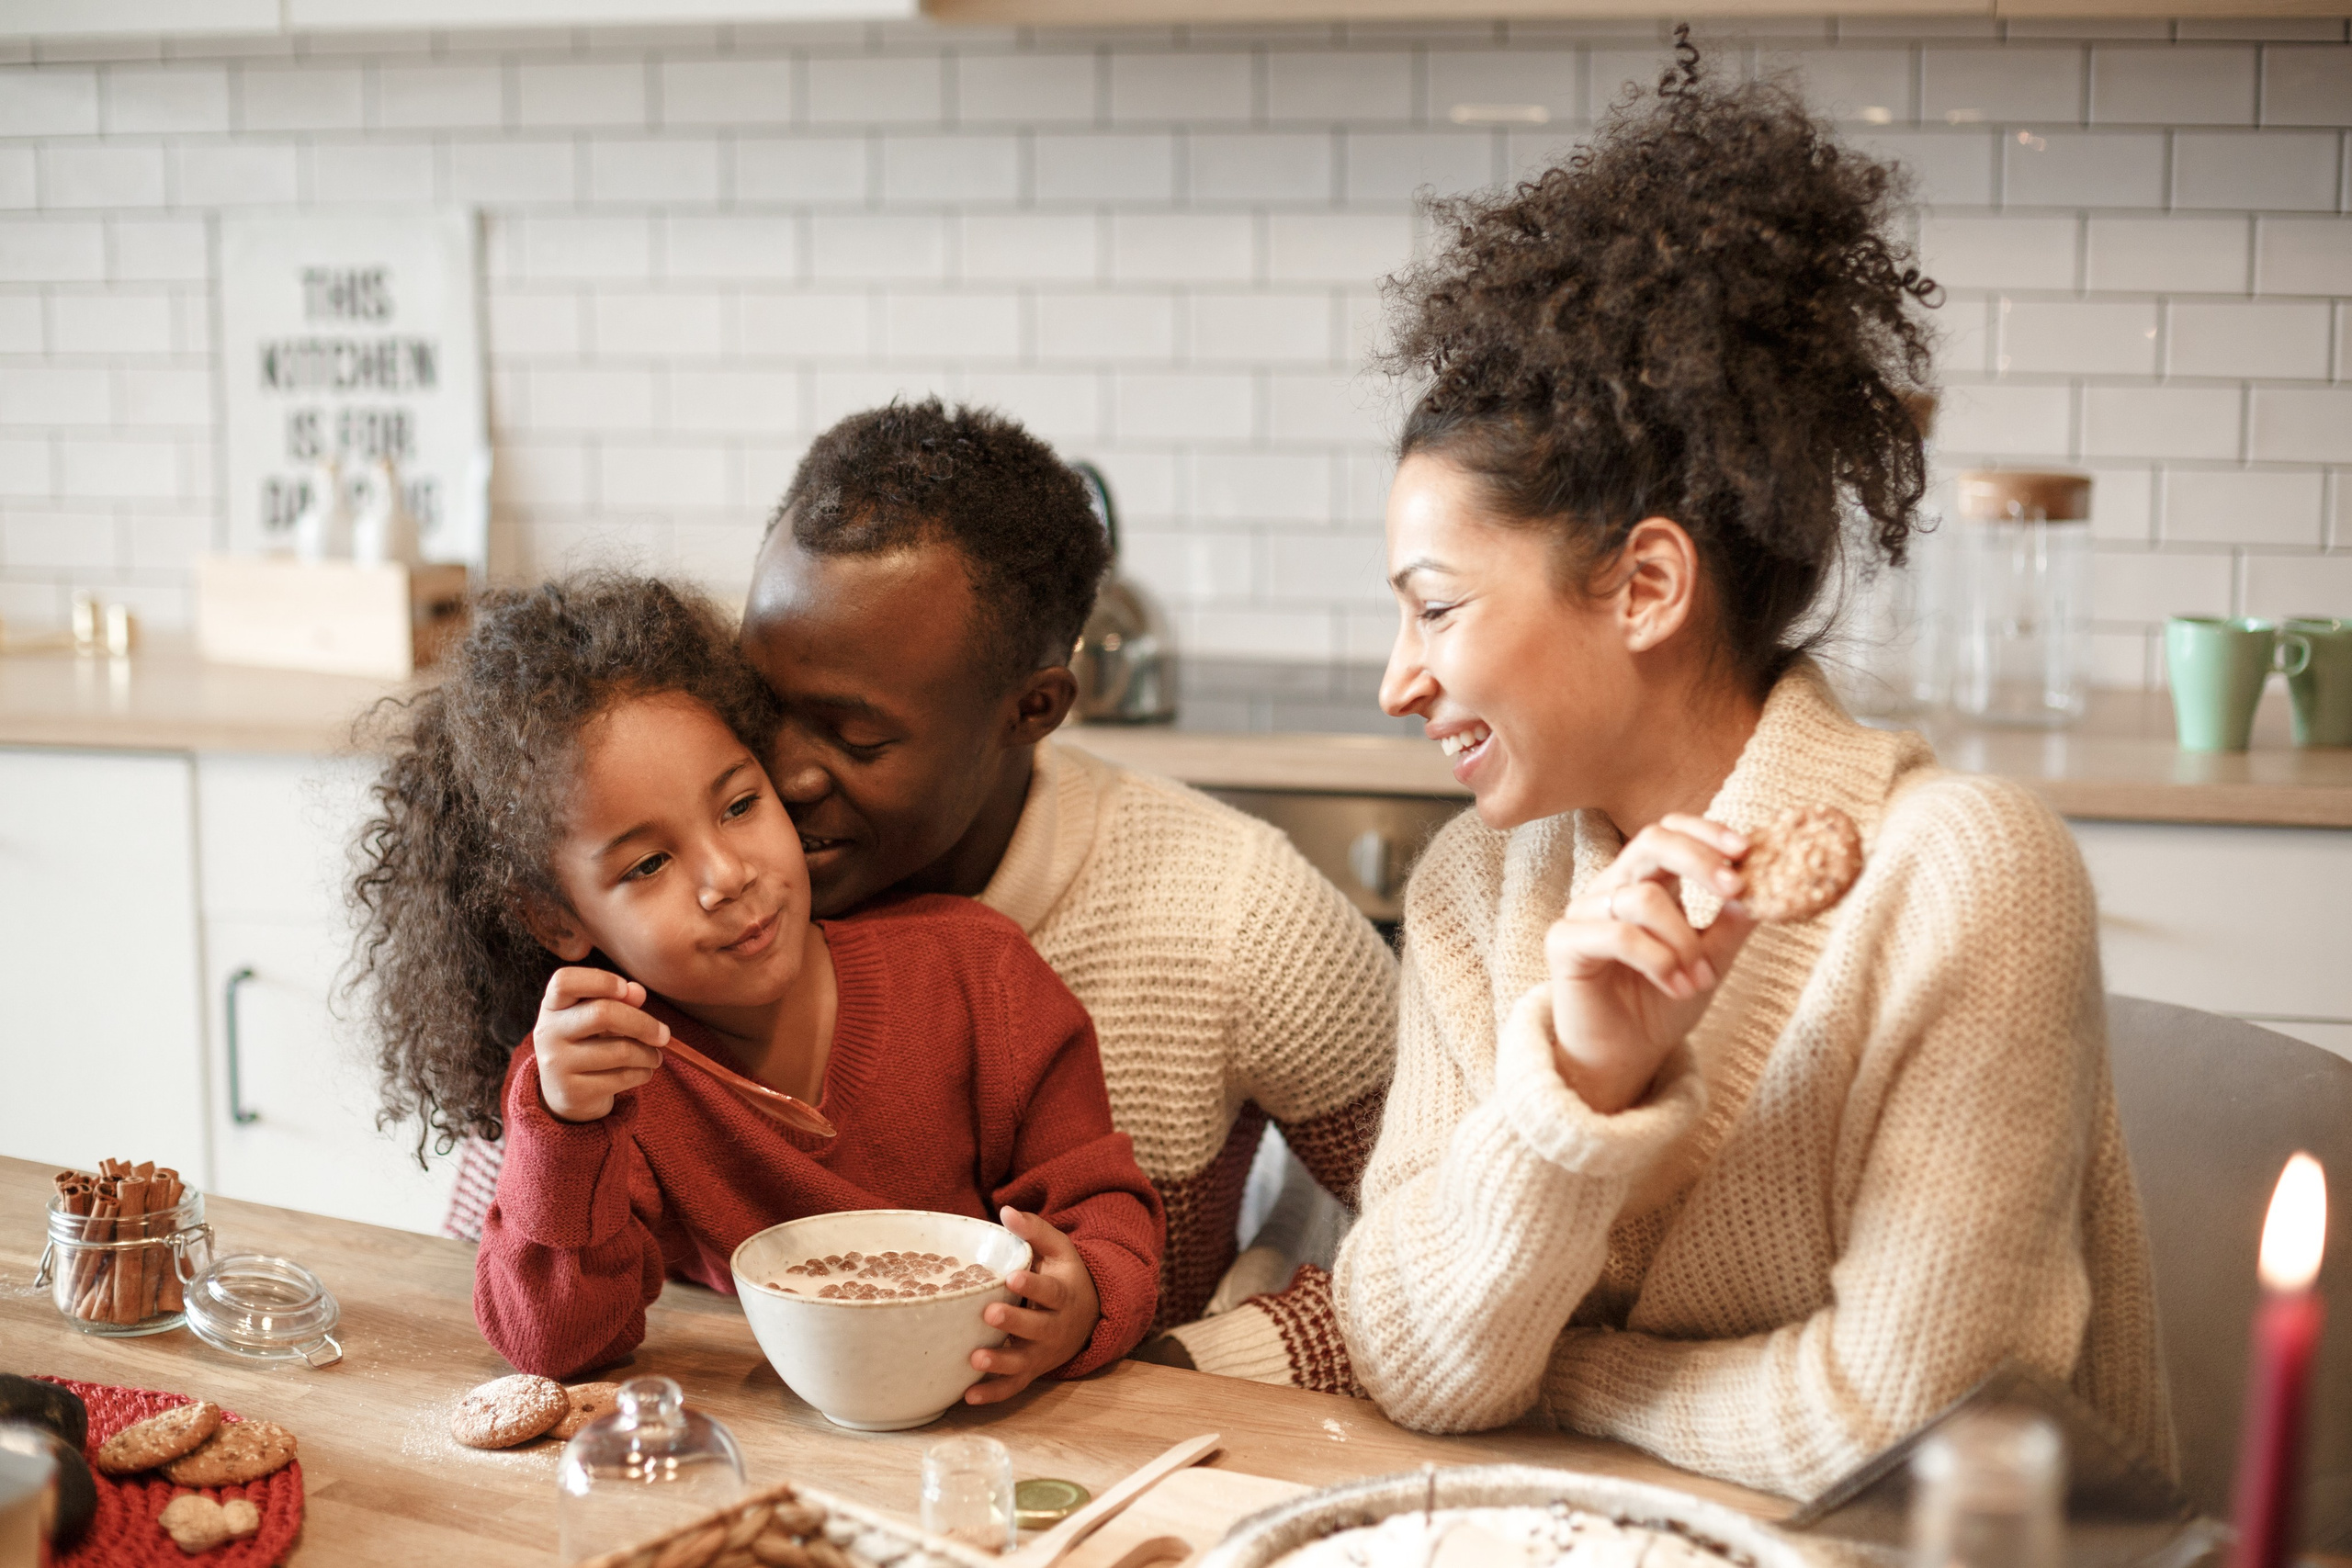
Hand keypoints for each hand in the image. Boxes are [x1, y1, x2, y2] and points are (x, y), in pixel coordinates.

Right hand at [533, 967, 669, 1122]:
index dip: (600, 980)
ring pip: (620, 1051)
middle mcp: (548, 1033)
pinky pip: (621, 1078)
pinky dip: (643, 1073)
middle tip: (664, 1035)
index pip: (565, 982)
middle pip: (602, 1013)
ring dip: (648, 1054)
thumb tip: (637, 992)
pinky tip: (643, 1071)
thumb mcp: (597, 1018)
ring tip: (655, 1056)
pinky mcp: (572, 1092)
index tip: (625, 988)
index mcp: (552, 1006)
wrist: (566, 1093)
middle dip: (643, 1023)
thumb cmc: (588, 1043)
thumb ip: (618, 1000)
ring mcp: (557, 1064)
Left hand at [964, 1207, 1101, 1404]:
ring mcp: (1043, 1353)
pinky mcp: (1031, 1371)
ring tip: (975, 1359)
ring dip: (1000, 1363)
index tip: (1013, 1277)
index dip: (1033, 1286)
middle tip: (990, 1314)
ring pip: (1023, 1362)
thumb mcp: (1058, 1251)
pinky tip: (968, 1395)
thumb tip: (1005, 1211)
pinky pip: (1013, 1387)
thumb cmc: (1063, 1278)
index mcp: (1063, 1295)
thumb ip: (1034, 1232)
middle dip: (1014, 1323)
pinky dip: (992, 1394)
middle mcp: (1055, 1327)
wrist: (1087, 1317)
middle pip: (1038, 1329)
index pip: (1050, 1291)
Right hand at [1544, 814, 1758, 1114]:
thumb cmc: (1662, 1004)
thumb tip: (1766, 886)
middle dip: (1699, 859)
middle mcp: (1612, 888)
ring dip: (1685, 941)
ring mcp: (1584, 912)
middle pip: (1650, 841)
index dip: (1706, 832)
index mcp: (1645, 882)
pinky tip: (1676, 987)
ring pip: (1643, 897)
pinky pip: (1618, 934)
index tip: (1747, 851)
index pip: (1670, 831)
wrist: (1624, 1058)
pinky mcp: (1564, 942)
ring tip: (1701, 980)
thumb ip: (1733, 922)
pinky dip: (1657, 960)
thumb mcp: (1712, 960)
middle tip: (1735, 889)